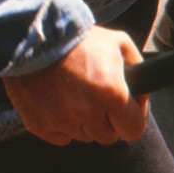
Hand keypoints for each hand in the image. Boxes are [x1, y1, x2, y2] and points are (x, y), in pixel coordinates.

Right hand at [3, 27, 146, 146]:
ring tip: (75, 96)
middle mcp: (88, 111)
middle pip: (108, 137)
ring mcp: (62, 120)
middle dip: (107, 121)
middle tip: (97, 101)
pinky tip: (58, 103)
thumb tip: (141, 95)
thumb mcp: (119, 43)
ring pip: (83, 136)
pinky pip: (60, 137)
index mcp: (112, 94)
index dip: (131, 121)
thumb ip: (137, 69)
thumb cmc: (79, 39)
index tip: (125, 113)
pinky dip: (62, 125)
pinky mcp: (40, 125)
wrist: (32, 35)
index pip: (133, 130)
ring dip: (84, 122)